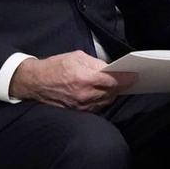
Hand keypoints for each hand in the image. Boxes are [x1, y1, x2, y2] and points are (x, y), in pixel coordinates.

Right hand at [9, 51, 136, 112]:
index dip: (125, 78)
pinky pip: (97, 107)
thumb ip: (95, 63)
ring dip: (112, 93)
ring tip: (117, 85)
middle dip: (121, 85)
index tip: (134, 75)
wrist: (35, 83)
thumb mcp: (76, 57)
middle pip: (111, 92)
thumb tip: (110, 69)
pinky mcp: (78, 111)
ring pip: (106, 100)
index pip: (112, 81)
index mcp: (84, 78)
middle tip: (128, 79)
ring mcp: (81, 105)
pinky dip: (103, 99)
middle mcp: (84, 94)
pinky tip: (104, 93)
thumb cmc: (55, 67)